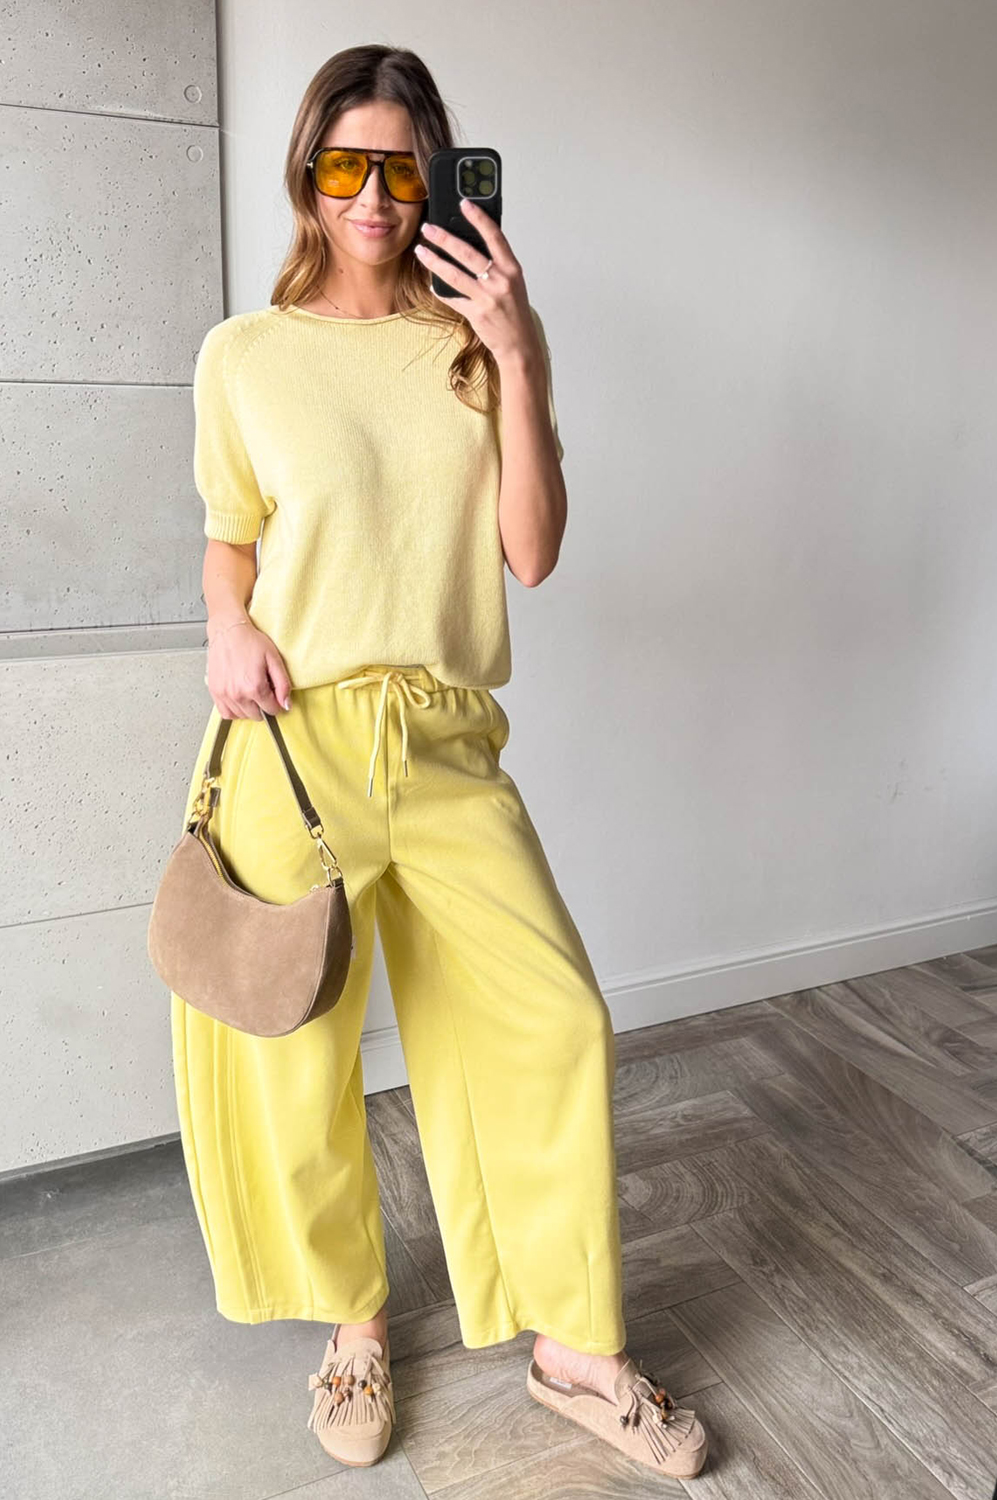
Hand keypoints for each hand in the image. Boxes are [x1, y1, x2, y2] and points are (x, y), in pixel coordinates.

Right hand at [205, 620, 292, 719]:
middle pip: (257, 715)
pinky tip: (239, 699)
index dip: (277, 703)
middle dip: (263, 706)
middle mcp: (238, 694)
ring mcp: (224, 694)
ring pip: (242, 716)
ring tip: (250, 691)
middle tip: (263, 690)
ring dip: (249, 709)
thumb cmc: (249, 641)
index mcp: (254, 687)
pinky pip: (226, 713)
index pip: (272, 710)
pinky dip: (234, 711)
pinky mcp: (215, 692)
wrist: (227, 631)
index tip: (275, 694)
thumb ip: (283, 684)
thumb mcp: (274, 660)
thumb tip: (286, 704)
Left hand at [413, 199, 538, 364]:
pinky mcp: (475, 314)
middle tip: (428, 228)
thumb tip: (473, 242)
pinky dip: (439, 290)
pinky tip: (432, 283)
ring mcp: (486, 298)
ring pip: (454, 275)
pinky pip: (452, 298)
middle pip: (467, 253)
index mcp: (512, 269)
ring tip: (420, 251)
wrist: (519, 344)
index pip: (494, 236)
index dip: (479, 218)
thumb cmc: (515, 312)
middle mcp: (500, 282)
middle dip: (444, 238)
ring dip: (434, 261)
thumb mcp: (513, 283)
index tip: (464, 204)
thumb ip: (497, 264)